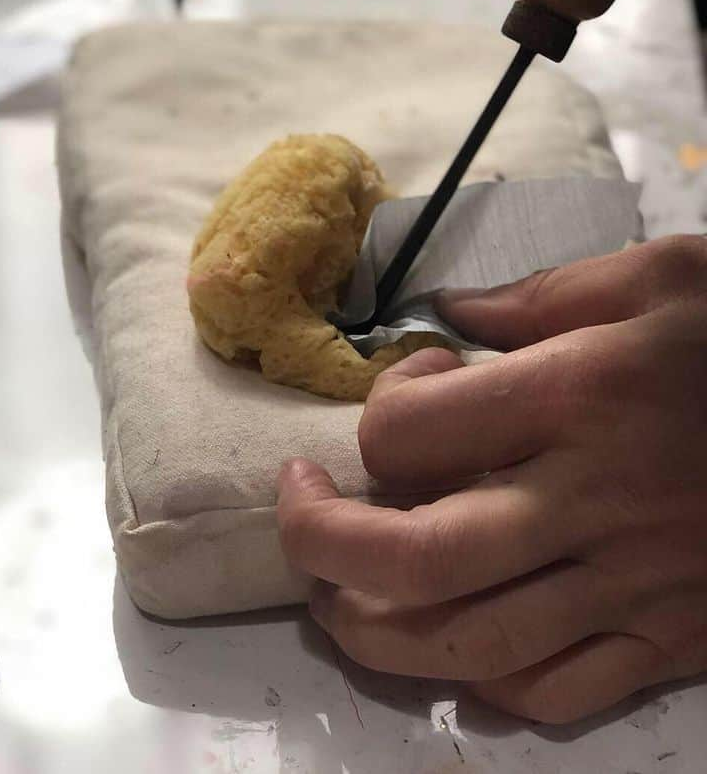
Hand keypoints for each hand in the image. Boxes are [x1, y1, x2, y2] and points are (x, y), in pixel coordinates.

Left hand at [277, 235, 706, 722]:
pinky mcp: (673, 642)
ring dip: (374, 631)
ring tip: (336, 594)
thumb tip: (452, 310)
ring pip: (469, 646)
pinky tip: (457, 641)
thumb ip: (543, 293)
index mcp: (580, 396)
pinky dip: (485, 681)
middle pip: (416, 560)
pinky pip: (556, 693)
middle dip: (320, 546)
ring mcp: (635, 585)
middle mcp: (594, 501)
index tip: (410, 384)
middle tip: (299, 510)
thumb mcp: (662, 274)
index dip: (379, 410)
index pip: (409, 434)